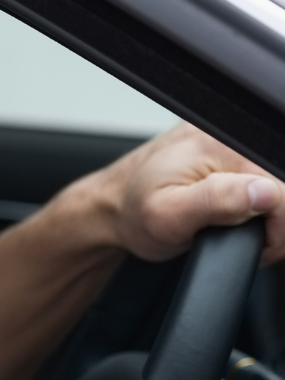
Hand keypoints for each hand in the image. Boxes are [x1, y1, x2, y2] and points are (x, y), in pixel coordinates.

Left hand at [92, 123, 284, 263]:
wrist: (113, 207)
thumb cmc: (133, 212)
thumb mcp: (169, 216)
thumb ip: (219, 202)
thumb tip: (266, 192)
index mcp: (220, 144)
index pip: (284, 192)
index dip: (277, 228)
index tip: (254, 243)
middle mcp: (228, 135)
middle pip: (284, 188)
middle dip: (271, 222)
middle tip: (235, 235)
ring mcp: (230, 141)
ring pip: (278, 189)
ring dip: (264, 215)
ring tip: (230, 224)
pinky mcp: (231, 153)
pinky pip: (264, 182)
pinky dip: (255, 206)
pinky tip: (233, 212)